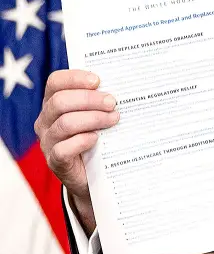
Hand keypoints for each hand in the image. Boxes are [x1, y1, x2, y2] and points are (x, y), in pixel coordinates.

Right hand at [34, 70, 117, 235]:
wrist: (94, 174)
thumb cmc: (99, 137)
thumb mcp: (98, 115)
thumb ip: (103, 100)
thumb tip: (127, 83)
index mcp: (54, 103)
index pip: (55, 82)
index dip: (75, 78)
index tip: (98, 81)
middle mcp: (46, 121)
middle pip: (60, 102)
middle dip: (90, 99)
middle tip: (113, 103)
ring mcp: (48, 141)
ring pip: (64, 123)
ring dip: (93, 118)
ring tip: (113, 119)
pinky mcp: (55, 161)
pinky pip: (63, 148)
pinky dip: (82, 141)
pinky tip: (97, 139)